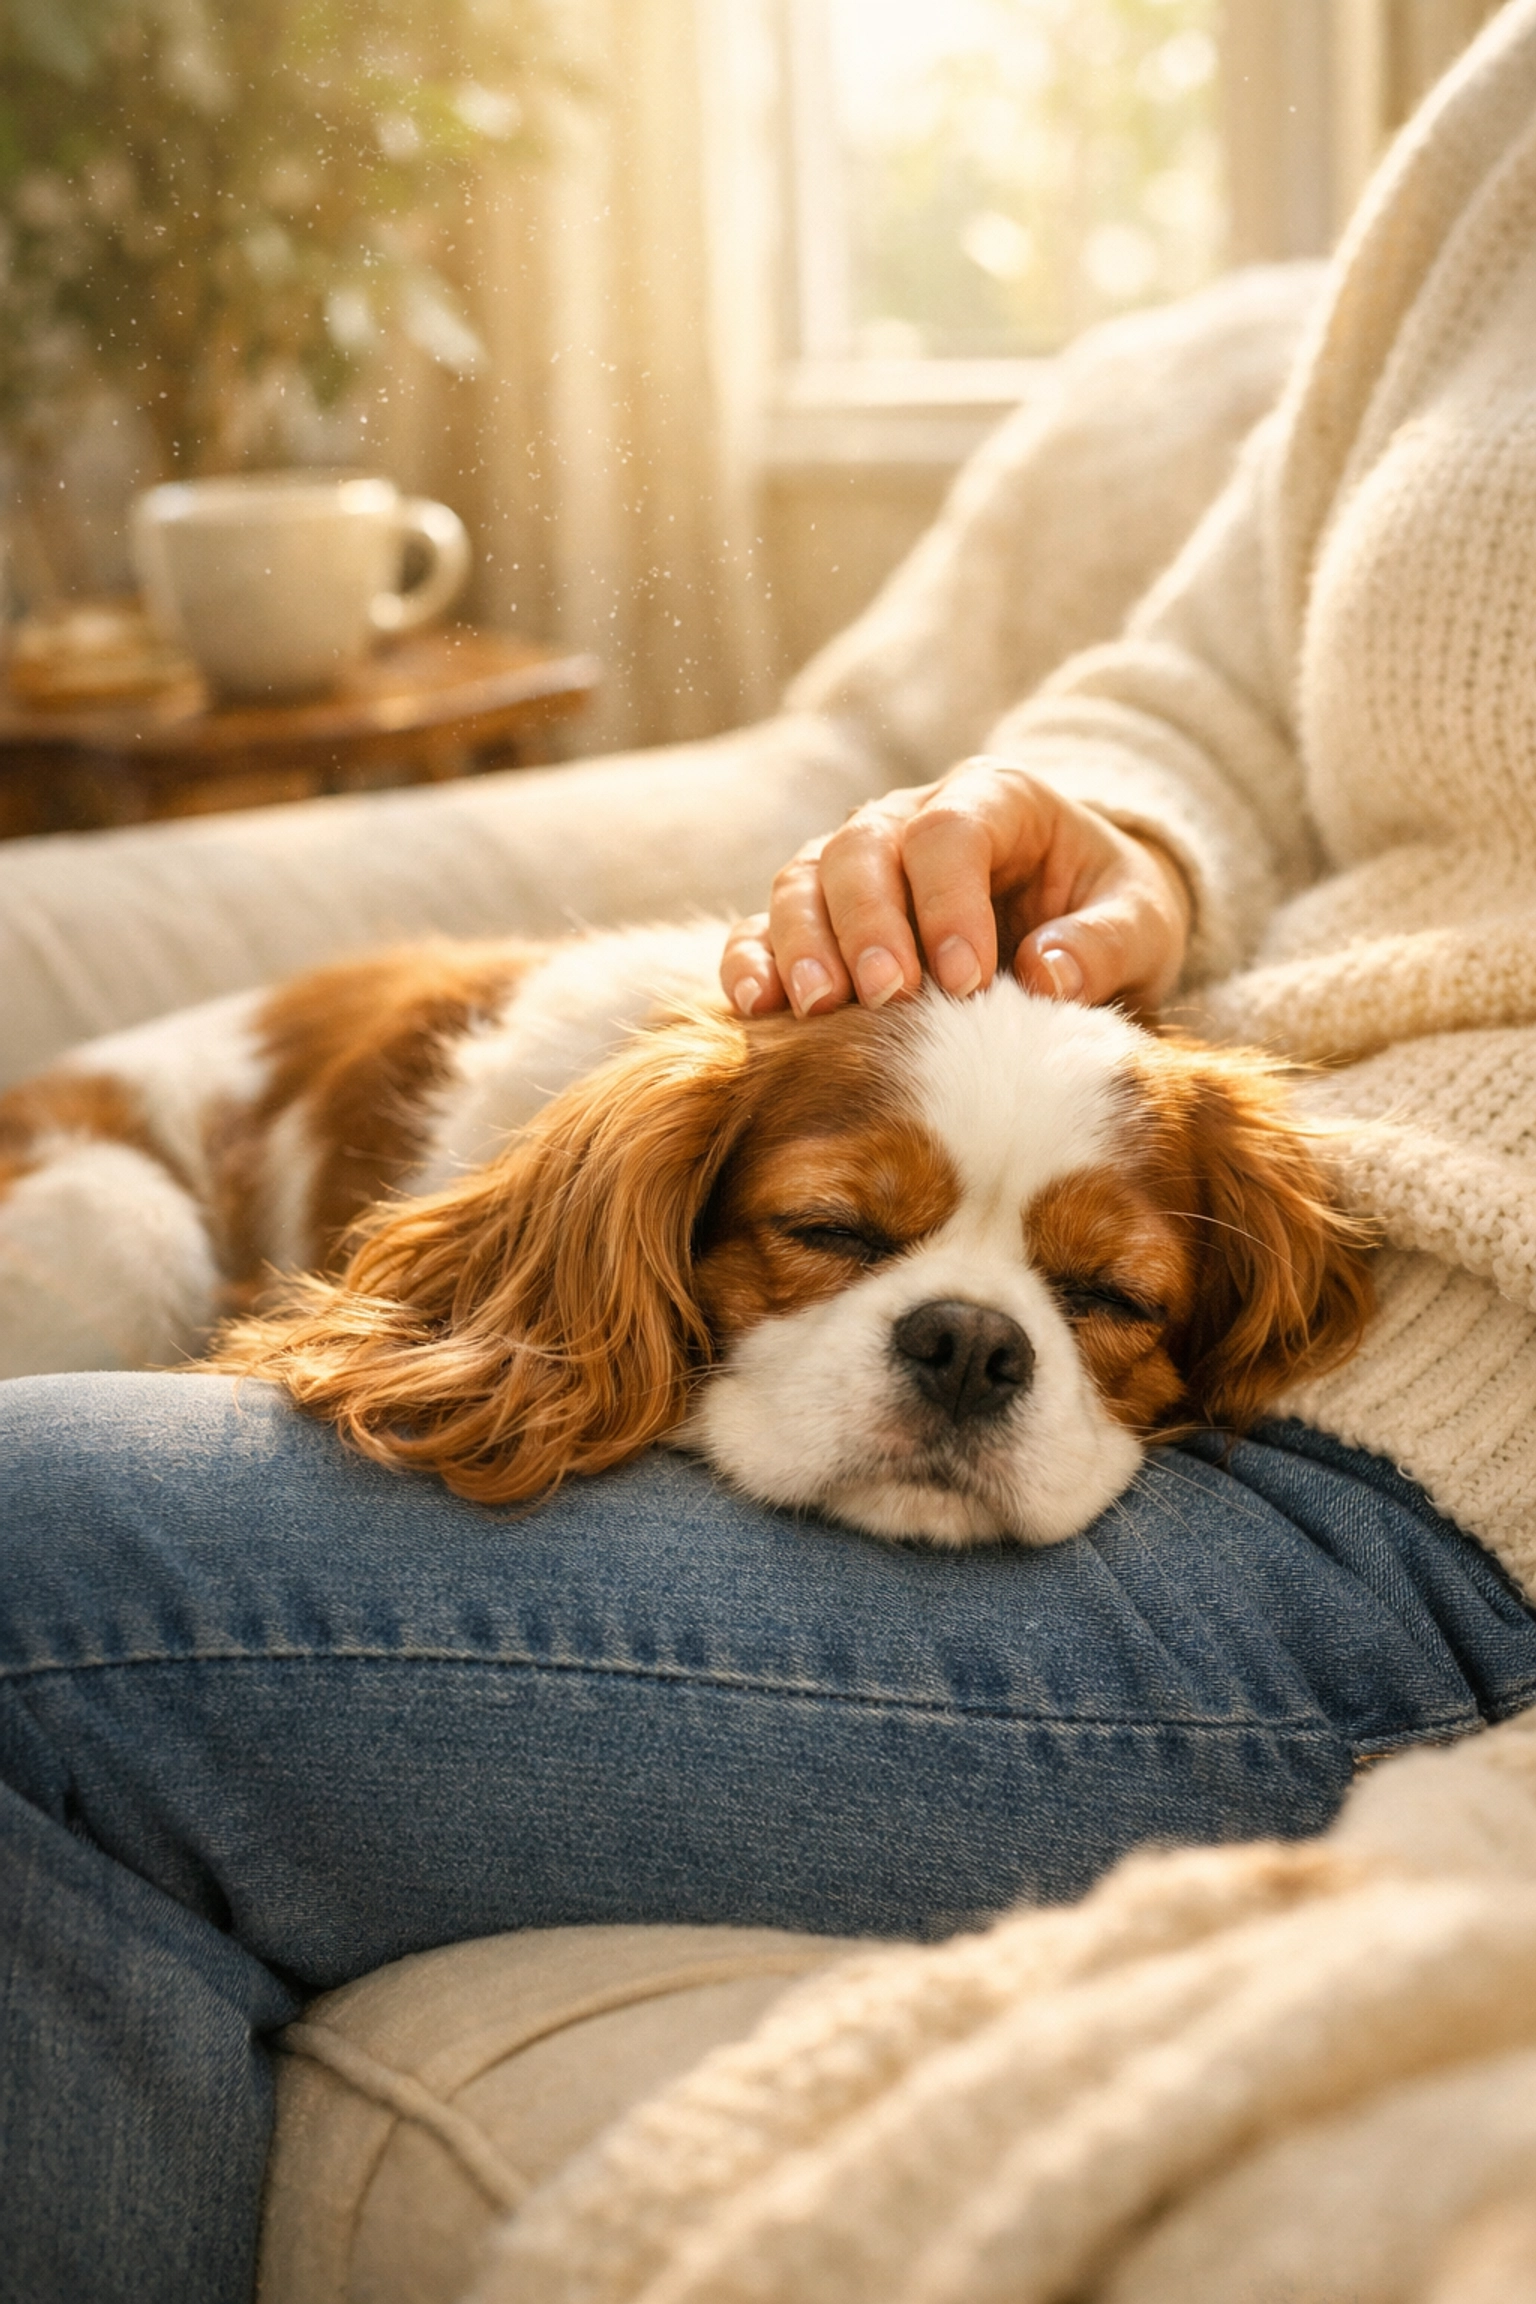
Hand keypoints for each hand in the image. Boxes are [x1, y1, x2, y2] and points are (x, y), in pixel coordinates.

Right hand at [720, 757, 1191, 1020]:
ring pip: (801, 882)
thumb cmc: (1109, 915)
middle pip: (859, 849)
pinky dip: (753, 964)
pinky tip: (759, 1010)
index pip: (948, 831)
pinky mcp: (821, 922)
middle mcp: (909, 819)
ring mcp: (855, 868)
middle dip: (867, 925)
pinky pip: (764, 930)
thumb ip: (1106, 944)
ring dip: (803, 945)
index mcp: (994, 799)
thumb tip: (1048, 978)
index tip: (968, 982)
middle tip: (889, 997)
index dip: (949, 903)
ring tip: (819, 1010)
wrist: (1081, 923)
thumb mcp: (1142, 923)